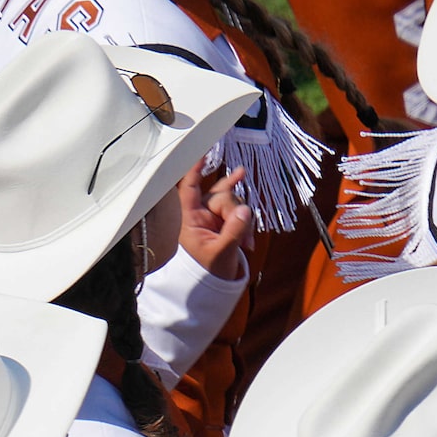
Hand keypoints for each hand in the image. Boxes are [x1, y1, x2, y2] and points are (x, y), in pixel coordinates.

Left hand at [176, 166, 251, 281]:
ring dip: (243, 220)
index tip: (201, 153)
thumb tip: (245, 210)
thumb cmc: (208, 270)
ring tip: (247, 242)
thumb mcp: (222, 252)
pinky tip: (242, 175)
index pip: (189, 190)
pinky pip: (236, 204)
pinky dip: (244, 209)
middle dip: (236, 213)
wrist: (212, 283)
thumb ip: (234, 231)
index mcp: (190, 219)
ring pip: (233, 201)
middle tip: (243, 236)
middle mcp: (199, 213)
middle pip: (221, 196)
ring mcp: (212, 214)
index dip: (194, 171)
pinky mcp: (223, 218)